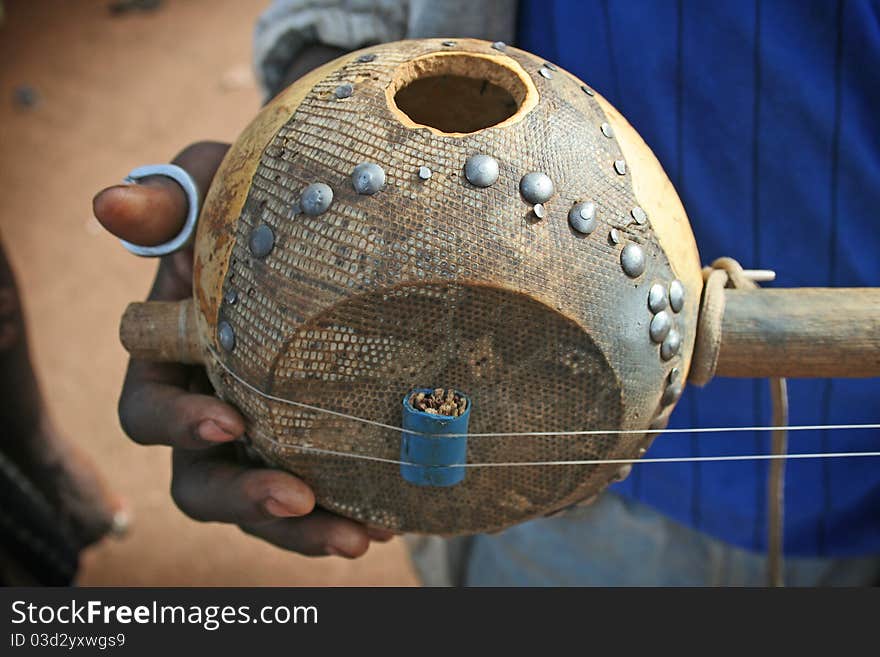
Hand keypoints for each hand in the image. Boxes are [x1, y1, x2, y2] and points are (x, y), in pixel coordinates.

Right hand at [94, 142, 391, 556]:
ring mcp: (268, 434)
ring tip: (358, 535)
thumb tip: (110, 206)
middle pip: (202, 481)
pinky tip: (389, 519)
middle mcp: (213, 409)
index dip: (176, 425)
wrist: (327, 215)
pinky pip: (324, 495)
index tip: (226, 421)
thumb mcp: (217, 185)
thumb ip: (170, 200)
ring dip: (302, 529)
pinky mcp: (319, 446)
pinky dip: (347, 512)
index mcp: (173, 362)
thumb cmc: (257, 199)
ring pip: (265, 505)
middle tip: (296, 498)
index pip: (149, 412)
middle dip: (244, 498)